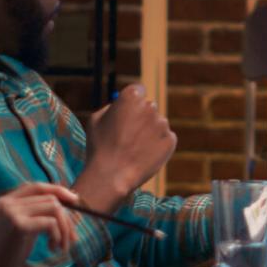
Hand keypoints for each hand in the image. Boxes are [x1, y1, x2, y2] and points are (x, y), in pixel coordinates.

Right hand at [0, 183, 79, 266]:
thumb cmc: (7, 252)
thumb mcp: (22, 226)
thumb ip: (37, 212)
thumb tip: (69, 202)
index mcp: (6, 201)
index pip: (37, 186)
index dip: (58, 190)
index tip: (75, 200)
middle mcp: (7, 202)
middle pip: (50, 199)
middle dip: (66, 218)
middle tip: (72, 238)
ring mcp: (12, 212)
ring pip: (54, 208)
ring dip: (64, 229)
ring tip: (62, 246)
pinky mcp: (18, 225)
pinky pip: (50, 222)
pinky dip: (58, 235)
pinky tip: (53, 248)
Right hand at [77, 84, 176, 211]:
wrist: (111, 175)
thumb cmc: (99, 147)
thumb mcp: (96, 120)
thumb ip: (111, 107)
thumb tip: (120, 104)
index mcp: (131, 97)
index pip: (138, 90)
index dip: (132, 102)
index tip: (128, 110)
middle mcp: (150, 107)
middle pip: (148, 108)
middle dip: (141, 118)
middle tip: (128, 135)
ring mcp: (162, 123)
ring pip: (157, 124)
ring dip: (149, 133)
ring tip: (133, 150)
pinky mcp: (170, 139)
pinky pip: (164, 139)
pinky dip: (157, 146)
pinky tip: (142, 156)